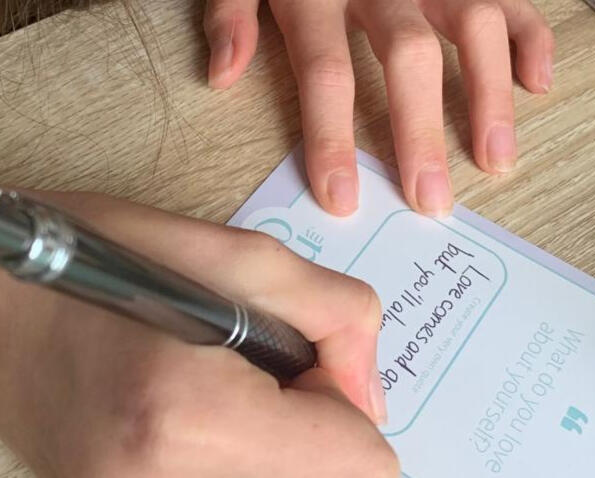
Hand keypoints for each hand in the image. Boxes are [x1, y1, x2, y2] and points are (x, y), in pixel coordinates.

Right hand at [0, 191, 396, 477]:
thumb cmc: (107, 253)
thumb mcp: (237, 254)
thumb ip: (333, 314)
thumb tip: (371, 395)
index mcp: (192, 417)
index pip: (358, 467)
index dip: (349, 406)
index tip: (304, 358)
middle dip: (315, 429)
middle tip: (261, 363)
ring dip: (279, 445)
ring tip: (224, 381)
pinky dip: (241, 455)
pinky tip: (201, 409)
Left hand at [204, 0, 553, 216]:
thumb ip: (227, 12)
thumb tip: (223, 77)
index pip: (326, 72)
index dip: (333, 140)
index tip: (343, 197)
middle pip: (410, 56)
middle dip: (422, 132)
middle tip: (433, 200)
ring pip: (473, 22)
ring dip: (490, 93)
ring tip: (496, 157)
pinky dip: (528, 34)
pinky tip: (536, 81)